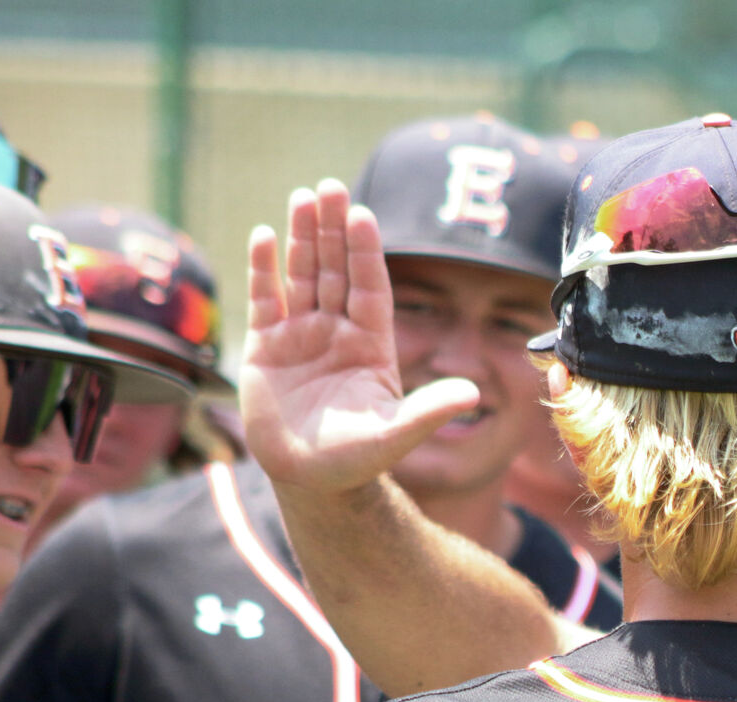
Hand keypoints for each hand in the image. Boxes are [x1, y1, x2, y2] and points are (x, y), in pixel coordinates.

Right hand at [241, 179, 479, 493]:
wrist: (311, 479)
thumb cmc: (357, 460)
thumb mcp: (395, 435)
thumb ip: (428, 411)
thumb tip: (472, 394)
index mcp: (371, 345)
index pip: (370, 288)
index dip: (366, 253)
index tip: (363, 215)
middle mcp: (337, 332)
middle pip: (335, 271)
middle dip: (333, 230)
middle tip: (331, 187)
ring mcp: (301, 336)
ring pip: (303, 276)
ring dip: (302, 238)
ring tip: (303, 197)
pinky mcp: (266, 347)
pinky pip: (266, 299)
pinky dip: (264, 269)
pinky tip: (265, 235)